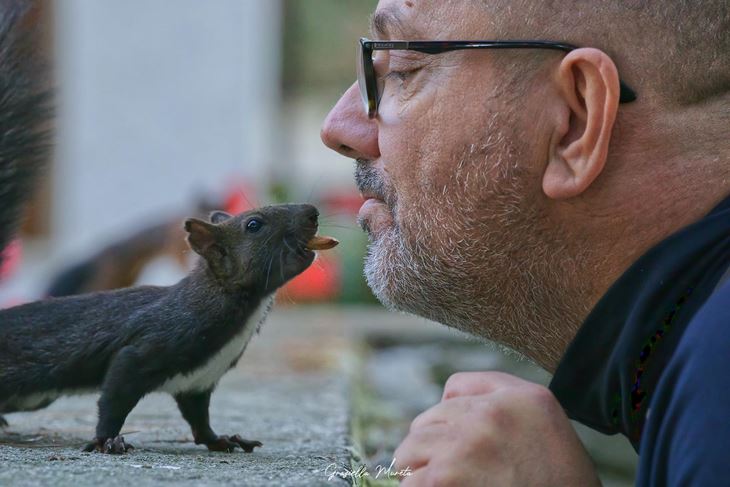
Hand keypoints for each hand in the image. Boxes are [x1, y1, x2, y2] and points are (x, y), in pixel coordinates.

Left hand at [394, 372, 600, 485]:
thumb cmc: (562, 484)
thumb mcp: (546, 422)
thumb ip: (501, 396)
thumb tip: (445, 398)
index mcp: (522, 397)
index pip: (454, 391)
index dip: (452, 422)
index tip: (464, 447)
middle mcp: (491, 414)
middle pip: (427, 421)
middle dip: (431, 447)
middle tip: (451, 474)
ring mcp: (466, 446)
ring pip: (409, 449)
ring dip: (418, 470)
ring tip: (442, 485)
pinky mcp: (444, 479)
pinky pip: (409, 481)